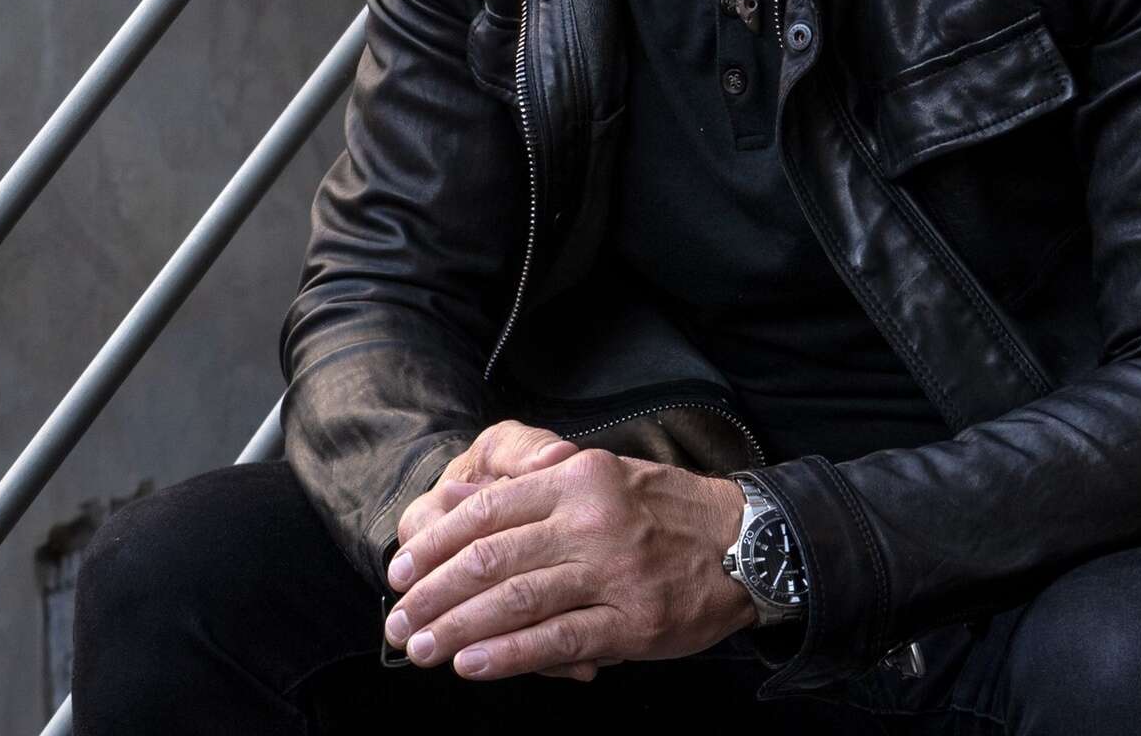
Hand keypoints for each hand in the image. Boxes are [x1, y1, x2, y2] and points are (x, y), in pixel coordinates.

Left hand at [383, 446, 755, 682]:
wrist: (744, 541)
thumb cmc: (664, 508)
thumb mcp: (600, 476)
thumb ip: (534, 488)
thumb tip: (456, 500)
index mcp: (578, 477)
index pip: (487, 508)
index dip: (435, 542)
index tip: (399, 570)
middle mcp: (590, 519)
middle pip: (490, 557)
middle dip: (432, 593)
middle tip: (397, 621)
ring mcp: (612, 572)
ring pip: (515, 601)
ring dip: (457, 629)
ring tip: (421, 648)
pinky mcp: (632, 621)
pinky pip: (556, 641)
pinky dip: (507, 656)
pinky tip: (472, 665)